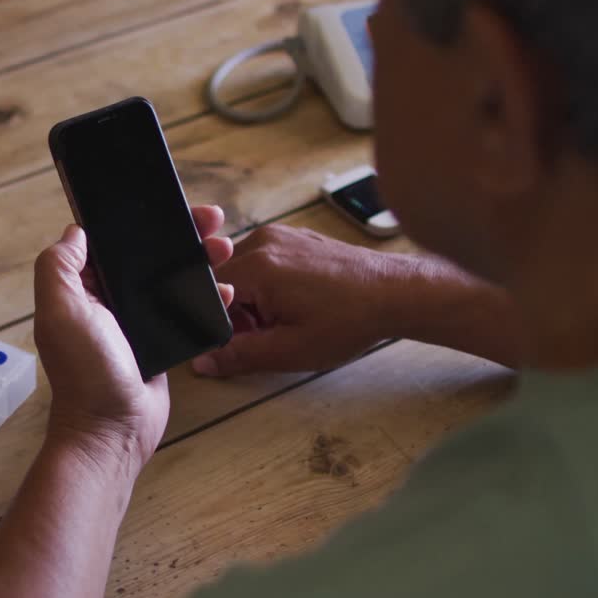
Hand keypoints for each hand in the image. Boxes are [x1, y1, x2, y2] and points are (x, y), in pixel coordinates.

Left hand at [33, 205, 234, 470]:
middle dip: (182, 235)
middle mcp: (109, 301)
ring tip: (226, 249)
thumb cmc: (86, 372)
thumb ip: (59, 267)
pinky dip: (207, 297)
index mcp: (83, 288)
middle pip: (150, 255)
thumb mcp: (61, 312)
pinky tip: (226, 289)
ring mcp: (138, 322)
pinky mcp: (163, 342)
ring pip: (173, 279)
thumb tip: (75, 231)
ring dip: (200, 260)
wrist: (115, 429)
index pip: (113, 241)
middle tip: (213, 221)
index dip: (140, 219)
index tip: (171, 204)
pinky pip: (187, 310)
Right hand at [193, 224, 486, 375]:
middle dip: (236, 309)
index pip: (208, 291)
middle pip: (223, 278)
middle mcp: (263, 241)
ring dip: (253, 298)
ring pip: (244, 270)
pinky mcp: (296, 237)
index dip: (219, 321)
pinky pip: (265, 260)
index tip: (240, 337)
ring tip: (286, 317)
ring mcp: (281, 235)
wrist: (395, 294)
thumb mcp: (289, 349)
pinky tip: (297, 302)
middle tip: (266, 331)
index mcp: (257, 267)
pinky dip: (269, 285)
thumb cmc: (349, 320)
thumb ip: (239, 355)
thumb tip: (203, 362)